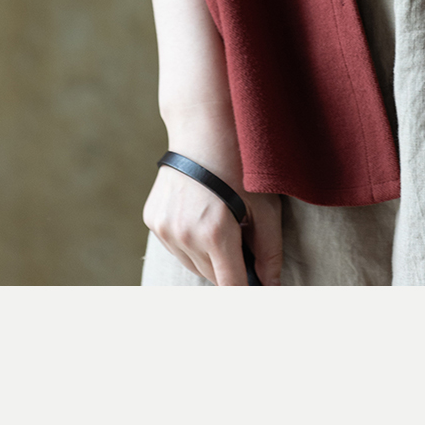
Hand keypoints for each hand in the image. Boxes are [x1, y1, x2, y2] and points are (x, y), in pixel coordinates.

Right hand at [143, 159, 282, 285]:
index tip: (256, 294)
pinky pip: (177, 247)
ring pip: (193, 265)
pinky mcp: (153, 220)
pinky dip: (192, 242)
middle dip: (232, 267)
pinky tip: (203, 215)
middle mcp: (184, 235)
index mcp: (215, 233)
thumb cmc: (241, 166)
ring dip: (211, 257)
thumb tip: (271, 286)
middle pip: (213, 276)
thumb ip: (269, 252)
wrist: (202, 130)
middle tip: (244, 239)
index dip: (247, 292)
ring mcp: (164, 229)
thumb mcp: (265, 208)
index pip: (231, 286)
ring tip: (224, 223)